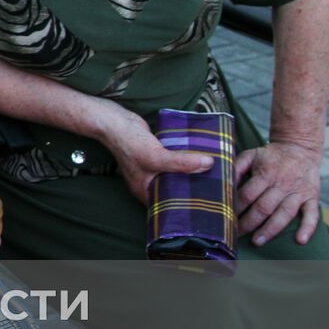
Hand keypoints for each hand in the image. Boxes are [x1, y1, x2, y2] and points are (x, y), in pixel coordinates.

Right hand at [97, 103, 213, 203]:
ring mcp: (151, 167)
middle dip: (190, 189)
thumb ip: (181, 162)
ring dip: (189, 173)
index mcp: (143, 190)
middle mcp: (147, 181)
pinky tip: (198, 158)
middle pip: (173, 190)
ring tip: (211, 175)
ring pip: (174, 175)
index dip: (183, 208)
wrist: (115, 120)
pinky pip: (172, 162)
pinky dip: (183, 160)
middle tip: (213, 190)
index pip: (167, 206)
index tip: (204, 206)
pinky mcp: (155, 154)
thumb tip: (208, 164)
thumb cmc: (129, 142)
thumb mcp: (156, 156)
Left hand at [235, 141, 322, 245]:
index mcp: (265, 173)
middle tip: (237, 234)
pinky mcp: (312, 197)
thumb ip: (236, 167)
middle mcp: (282, 184)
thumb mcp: (251, 155)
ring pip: (284, 213)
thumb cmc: (270, 155)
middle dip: (249, 223)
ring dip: (271, 229)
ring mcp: (298, 192)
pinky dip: (308, 228)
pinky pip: (312, 214)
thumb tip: (224, 183)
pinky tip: (300, 240)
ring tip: (258, 241)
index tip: (227, 218)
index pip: (248, 194)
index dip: (237, 207)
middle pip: (264, 207)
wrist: (300, 148)